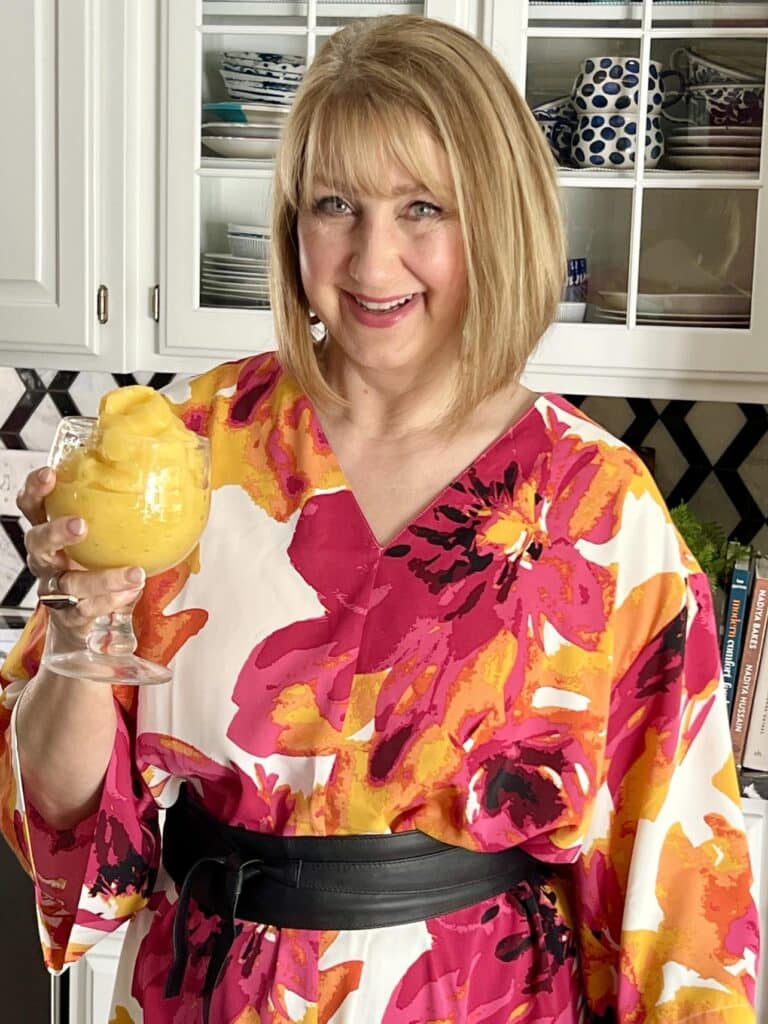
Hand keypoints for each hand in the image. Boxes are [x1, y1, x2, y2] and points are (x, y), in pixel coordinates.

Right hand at [17, 466, 144, 646]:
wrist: (81, 618)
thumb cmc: (94, 566)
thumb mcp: (102, 538)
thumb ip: (119, 513)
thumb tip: (167, 483)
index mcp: (50, 533)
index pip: (33, 506)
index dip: (36, 490)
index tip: (51, 474)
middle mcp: (46, 559)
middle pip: (38, 542)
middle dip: (56, 532)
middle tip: (80, 525)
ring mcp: (55, 589)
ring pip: (69, 584)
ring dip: (102, 579)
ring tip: (135, 574)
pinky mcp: (69, 615)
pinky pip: (88, 609)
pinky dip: (111, 601)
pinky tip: (131, 592)